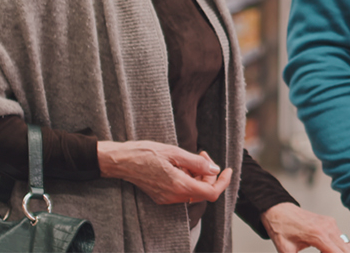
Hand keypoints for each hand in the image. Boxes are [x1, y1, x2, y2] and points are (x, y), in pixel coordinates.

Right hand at [96, 140, 233, 204]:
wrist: (121, 161)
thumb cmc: (145, 153)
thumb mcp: (175, 152)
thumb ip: (197, 163)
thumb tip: (215, 169)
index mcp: (179, 186)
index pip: (211, 193)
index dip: (223, 182)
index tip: (228, 170)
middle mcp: (174, 196)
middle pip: (203, 191)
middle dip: (209, 174)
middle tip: (204, 155)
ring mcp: (167, 198)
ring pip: (193, 191)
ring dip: (199, 176)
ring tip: (195, 157)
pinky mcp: (161, 196)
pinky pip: (183, 191)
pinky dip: (189, 179)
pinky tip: (184, 165)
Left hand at [262, 203, 349, 252]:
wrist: (278, 211)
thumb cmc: (281, 228)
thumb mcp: (286, 251)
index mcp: (318, 235)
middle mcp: (327, 228)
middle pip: (347, 250)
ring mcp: (330, 223)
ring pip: (346, 244)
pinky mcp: (330, 222)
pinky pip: (341, 238)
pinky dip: (337, 247)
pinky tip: (324, 250)